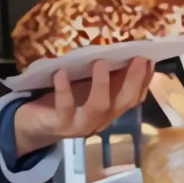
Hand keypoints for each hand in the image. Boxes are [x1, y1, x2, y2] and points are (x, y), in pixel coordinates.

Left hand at [12, 57, 154, 157]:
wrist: (33, 126)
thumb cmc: (61, 103)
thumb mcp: (85, 89)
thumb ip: (104, 79)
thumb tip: (122, 55)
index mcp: (109, 111)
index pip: (133, 97)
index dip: (144, 80)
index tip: (151, 59)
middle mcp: (100, 120)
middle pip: (122, 102)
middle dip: (133, 80)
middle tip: (137, 58)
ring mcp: (80, 124)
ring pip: (98, 107)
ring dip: (102, 84)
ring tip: (100, 62)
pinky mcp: (59, 124)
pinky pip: (64, 107)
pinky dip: (64, 89)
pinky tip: (61, 72)